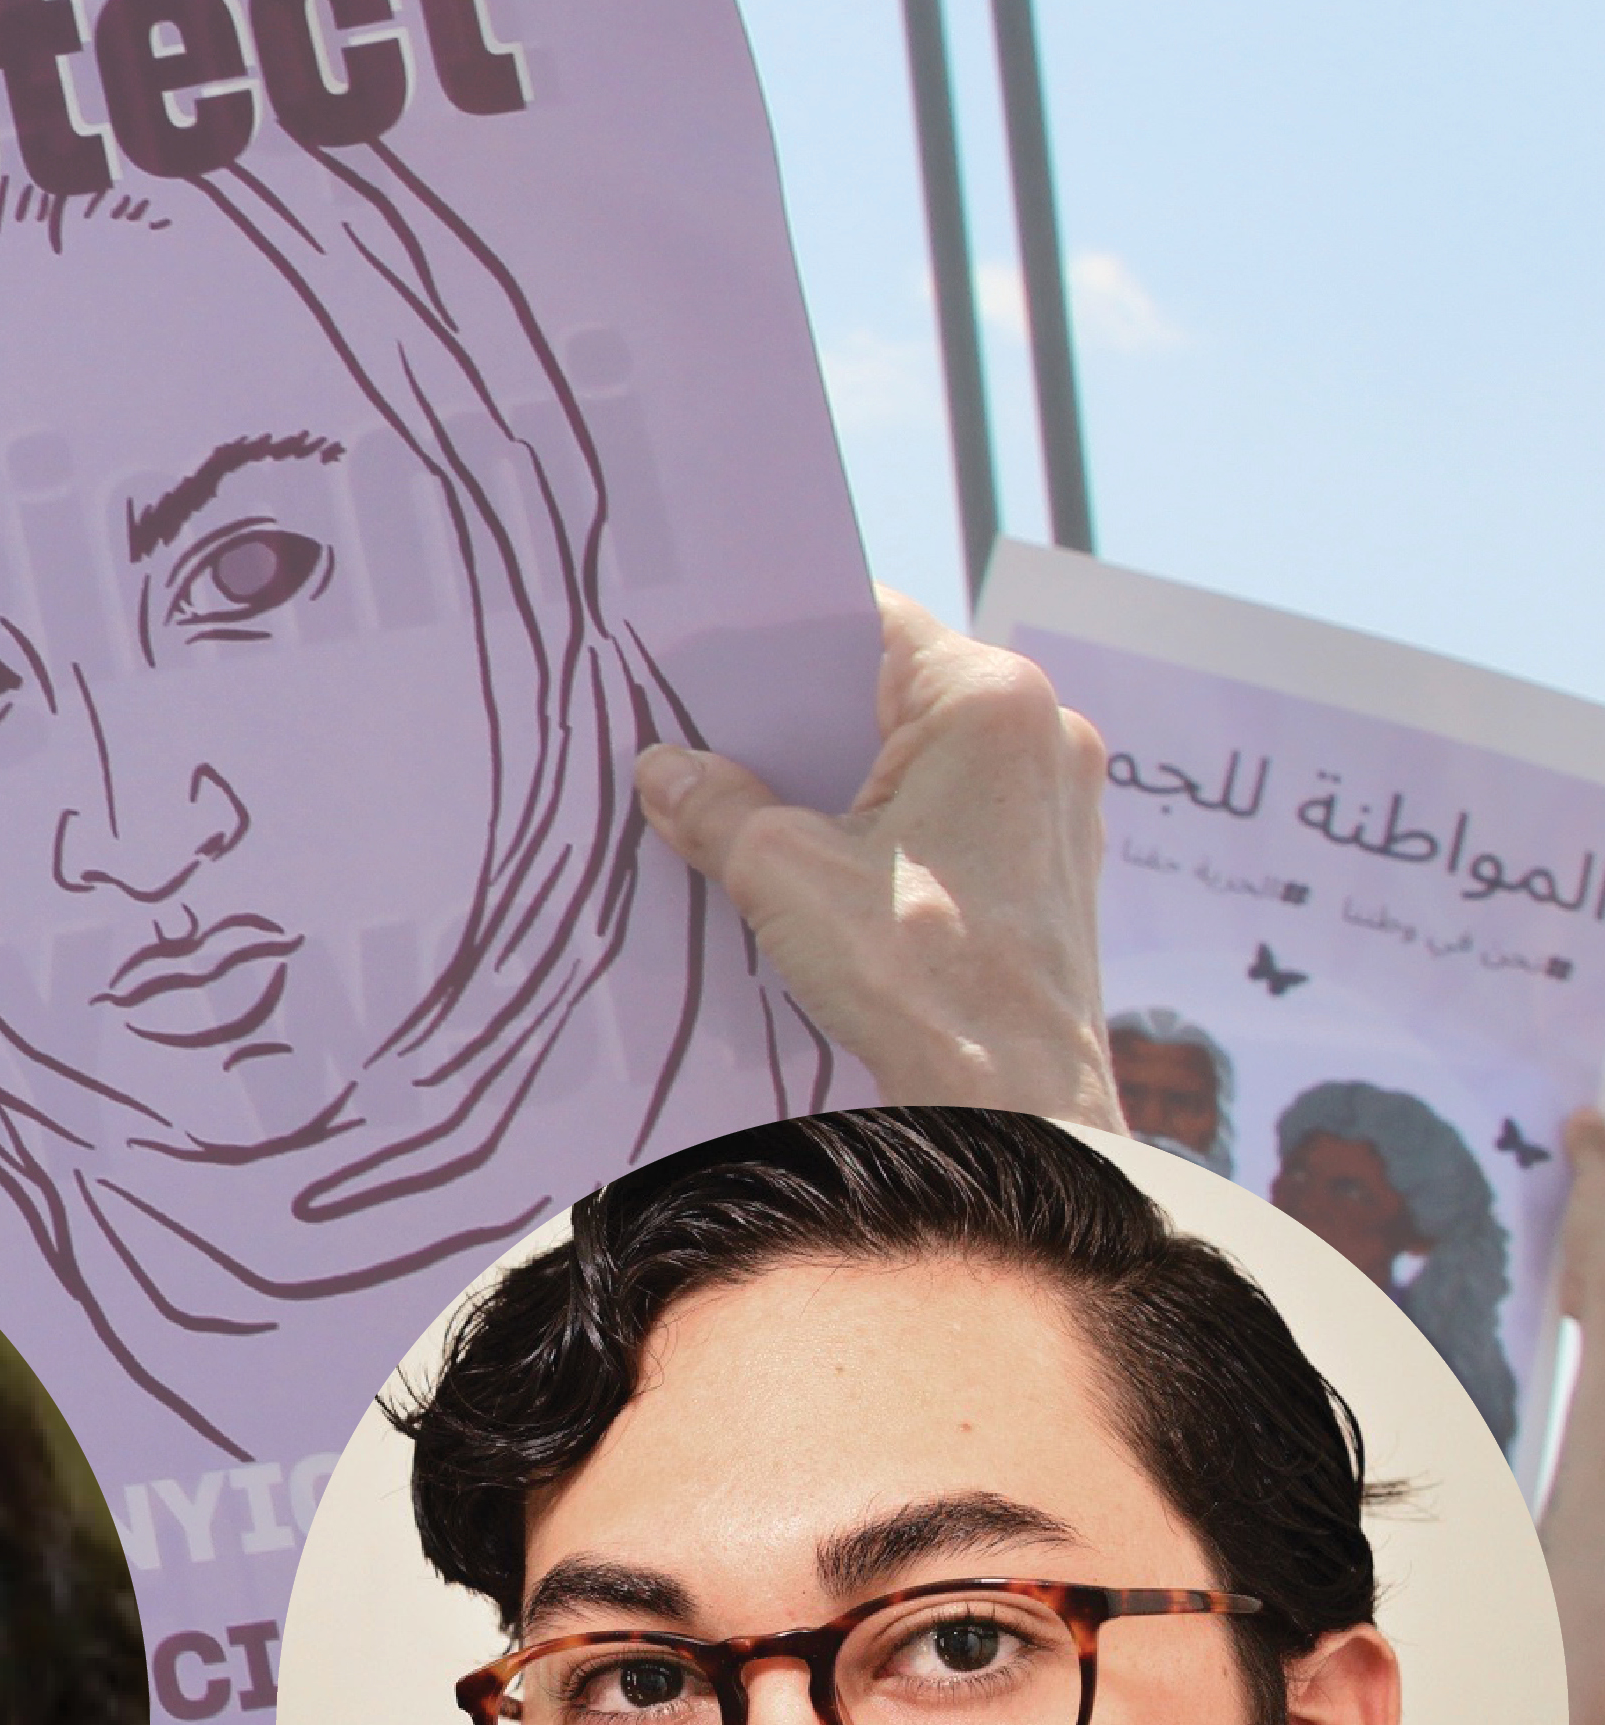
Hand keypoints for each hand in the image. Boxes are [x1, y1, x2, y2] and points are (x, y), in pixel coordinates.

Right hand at [633, 587, 1115, 1129]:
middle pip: (895, 691)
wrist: (1018, 1103)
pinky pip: (955, 811)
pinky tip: (825, 869)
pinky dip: (891, 827)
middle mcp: (1045, 733)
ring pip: (924, 757)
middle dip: (805, 719)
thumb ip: (715, 803)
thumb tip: (665, 769)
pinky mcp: (1056, 864)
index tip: (713, 657)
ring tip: (762, 810)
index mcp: (991, 700)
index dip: (782, 636)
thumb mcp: (781, 872)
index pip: (868, 621)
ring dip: (847, 780)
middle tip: (715, 739)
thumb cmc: (921, 975)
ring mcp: (1060, 801)